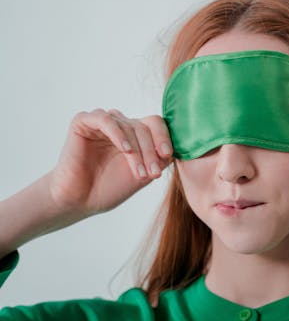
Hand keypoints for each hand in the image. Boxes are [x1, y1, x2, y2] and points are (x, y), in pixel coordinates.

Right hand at [48, 109, 173, 215]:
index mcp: (134, 134)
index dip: (164, 137)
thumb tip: (176, 146)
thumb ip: (159, 158)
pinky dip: (118, 134)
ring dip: (138, 150)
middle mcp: (119, 125)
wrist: (80, 201)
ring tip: (139, 172)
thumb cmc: (109, 188)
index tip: (168, 155)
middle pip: (145, 126)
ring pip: (129, 125)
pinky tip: (125, 150)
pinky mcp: (83, 122)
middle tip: (153, 173)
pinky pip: (106, 120)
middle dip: (151, 151)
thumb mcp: (143, 174)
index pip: (155, 124)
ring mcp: (102, 122)